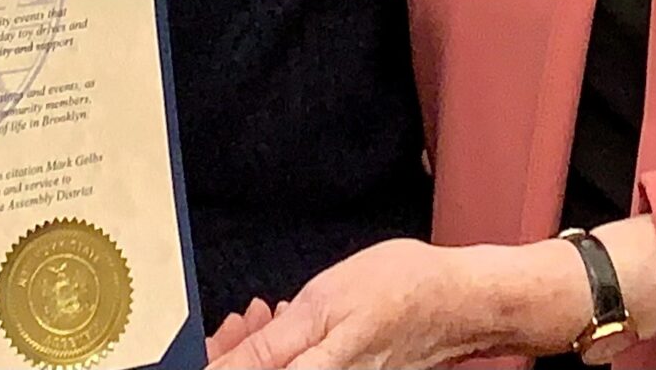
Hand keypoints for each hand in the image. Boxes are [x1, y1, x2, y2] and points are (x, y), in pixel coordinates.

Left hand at [208, 239, 578, 369]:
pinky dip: (285, 349)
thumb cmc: (400, 293)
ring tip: (260, 314)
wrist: (458, 301)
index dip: (215, 363)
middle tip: (238, 320)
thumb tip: (219, 368)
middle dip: (233, 353)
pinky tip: (287, 324)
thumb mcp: (322, 305)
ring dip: (256, 348)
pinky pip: (302, 369)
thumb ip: (268, 348)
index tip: (197, 347)